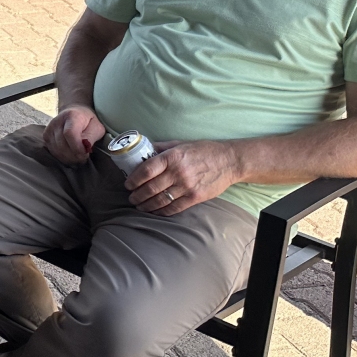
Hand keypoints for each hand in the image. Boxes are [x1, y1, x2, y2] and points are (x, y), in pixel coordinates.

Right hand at [43, 105, 104, 164]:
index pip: (69, 133)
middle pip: (62, 144)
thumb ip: (91, 138)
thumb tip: (84, 150)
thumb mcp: (97, 127)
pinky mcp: (45, 136)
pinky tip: (70, 154)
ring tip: (77, 156)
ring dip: (69, 158)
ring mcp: (49, 129)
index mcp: (72, 116)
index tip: (85, 153)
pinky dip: (62, 157)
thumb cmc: (88, 121)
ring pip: (57, 150)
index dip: (77, 147)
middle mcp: (57, 121)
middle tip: (83, 157)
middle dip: (74, 155)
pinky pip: (53, 152)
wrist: (74, 112)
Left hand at [126, 141, 241, 215]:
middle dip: (137, 195)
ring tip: (139, 206)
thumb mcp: (179, 144)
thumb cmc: (203, 150)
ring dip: (146, 205)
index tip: (127, 184)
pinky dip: (162, 212)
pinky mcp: (195, 197)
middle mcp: (178, 172)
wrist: (229, 161)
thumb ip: (160, 148)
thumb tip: (141, 151)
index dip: (133, 179)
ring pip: (160, 200)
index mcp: (172, 157)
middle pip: (150, 188)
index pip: (146, 170)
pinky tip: (155, 211)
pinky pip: (174, 208)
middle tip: (131, 197)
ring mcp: (187, 186)